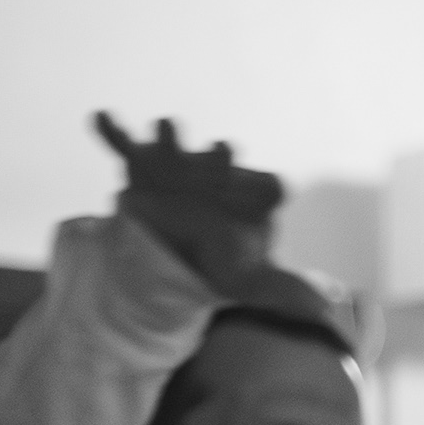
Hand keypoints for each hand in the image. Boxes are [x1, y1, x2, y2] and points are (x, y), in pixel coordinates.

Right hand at [91, 112, 336, 331]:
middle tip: (223, 149)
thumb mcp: (247, 279)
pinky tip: (100, 117)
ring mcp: (175, 166)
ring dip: (168, 135)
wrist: (173, 248)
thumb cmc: (221, 257)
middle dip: (221, 157)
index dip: (270, 190)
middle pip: (221, 163)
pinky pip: (123, 144)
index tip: (275, 190)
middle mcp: (213, 174)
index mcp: (246, 198)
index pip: (267, 190)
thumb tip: (323, 308)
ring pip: (171, 145)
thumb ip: (280, 287)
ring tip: (166, 124)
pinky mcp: (140, 166)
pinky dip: (112, 131)